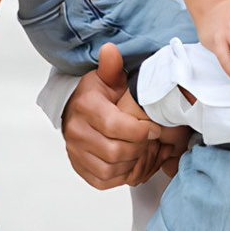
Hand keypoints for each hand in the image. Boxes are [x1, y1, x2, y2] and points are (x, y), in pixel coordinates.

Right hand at [61, 43, 187, 190]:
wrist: (75, 110)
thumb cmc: (96, 95)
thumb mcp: (106, 77)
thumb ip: (112, 67)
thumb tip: (110, 50)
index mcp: (85, 107)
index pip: (115, 126)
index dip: (140, 131)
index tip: (154, 129)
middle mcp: (76, 131)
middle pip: (115, 151)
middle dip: (139, 148)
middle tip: (149, 142)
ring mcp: (75, 151)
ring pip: (110, 169)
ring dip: (131, 163)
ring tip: (140, 151)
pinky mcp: (79, 167)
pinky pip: (102, 180)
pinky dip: (120, 176)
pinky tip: (128, 162)